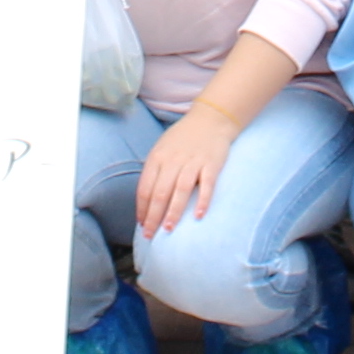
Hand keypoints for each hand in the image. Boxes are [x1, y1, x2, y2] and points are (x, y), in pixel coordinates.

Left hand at [134, 100, 236, 235]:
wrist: (211, 119)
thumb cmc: (183, 138)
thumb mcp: (162, 149)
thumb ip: (154, 172)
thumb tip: (146, 201)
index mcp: (157, 157)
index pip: (145, 188)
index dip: (142, 209)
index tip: (142, 225)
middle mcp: (173, 160)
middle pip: (160, 193)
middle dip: (153, 217)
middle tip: (150, 235)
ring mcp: (193, 162)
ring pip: (180, 191)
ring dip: (173, 212)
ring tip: (168, 229)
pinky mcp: (211, 164)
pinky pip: (207, 185)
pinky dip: (202, 201)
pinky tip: (198, 216)